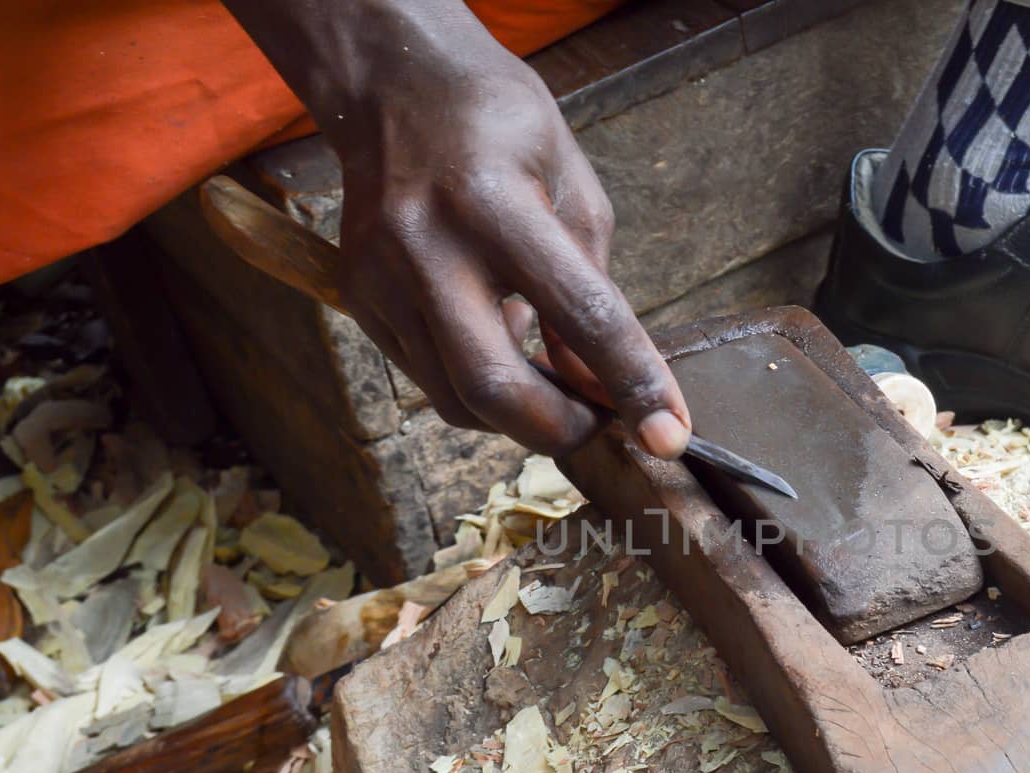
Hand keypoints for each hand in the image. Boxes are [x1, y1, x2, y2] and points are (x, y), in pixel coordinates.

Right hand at [222, 0, 690, 457]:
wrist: (394, 84)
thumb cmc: (499, 127)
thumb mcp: (574, 191)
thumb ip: (593, 293)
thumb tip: (602, 386)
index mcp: (494, 203)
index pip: (580, 314)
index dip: (633, 382)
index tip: (670, 431)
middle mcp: (426, 247)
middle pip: (493, 386)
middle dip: (559, 428)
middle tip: (600, 422)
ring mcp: (381, 279)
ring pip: (455, 399)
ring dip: (519, 413)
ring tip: (553, 379)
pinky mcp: (359, 301)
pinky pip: (427, 379)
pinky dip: (476, 388)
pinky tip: (501, 345)